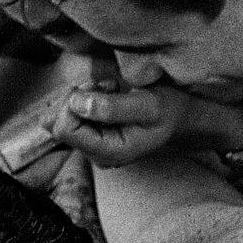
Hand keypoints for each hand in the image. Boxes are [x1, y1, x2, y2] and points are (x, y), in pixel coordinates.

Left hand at [44, 82, 242, 167]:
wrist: (185, 117)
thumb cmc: (171, 109)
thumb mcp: (149, 104)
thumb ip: (112, 106)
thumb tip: (76, 103)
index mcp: (109, 151)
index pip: (63, 127)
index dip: (75, 100)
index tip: (103, 87)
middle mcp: (97, 155)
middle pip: (57, 123)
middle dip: (77, 98)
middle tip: (107, 86)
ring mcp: (93, 148)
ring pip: (61, 117)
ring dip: (81, 96)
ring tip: (110, 90)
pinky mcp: (92, 137)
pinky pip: (70, 115)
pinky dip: (83, 99)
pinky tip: (107, 96)